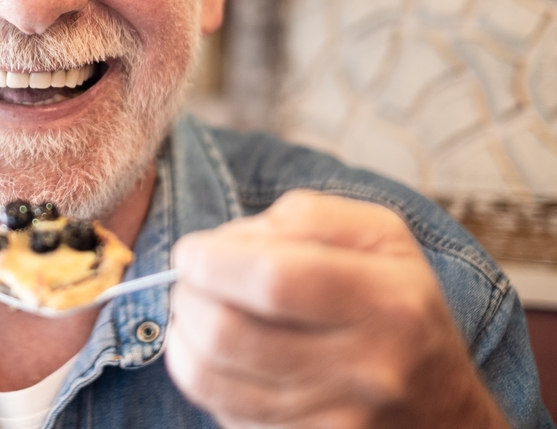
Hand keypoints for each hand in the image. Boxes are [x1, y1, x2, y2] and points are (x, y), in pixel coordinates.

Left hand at [165, 190, 510, 428]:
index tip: (191, 251)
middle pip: (229, 332)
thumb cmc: (398, 306)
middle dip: (187, 296)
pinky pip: (222, 411)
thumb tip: (225, 242)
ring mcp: (333, 422)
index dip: (212, 261)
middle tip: (188, 281)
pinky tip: (217, 354)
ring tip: (195, 312)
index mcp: (388, 301)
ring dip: (183, 335)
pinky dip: (202, 376)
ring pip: (211, 378)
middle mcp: (366, 369)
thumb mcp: (380, 239)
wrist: (443, 410)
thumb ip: (305, 217)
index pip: (273, 279)